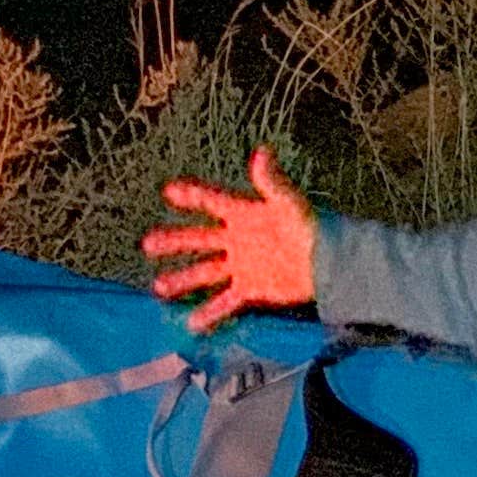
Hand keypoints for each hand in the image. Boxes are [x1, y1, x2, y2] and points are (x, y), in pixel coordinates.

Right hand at [141, 146, 319, 329]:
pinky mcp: (250, 289)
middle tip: (147, 244)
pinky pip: (225, 302)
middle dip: (173, 241)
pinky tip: (191, 324)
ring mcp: (241, 265)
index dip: (192, 196)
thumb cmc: (311, 227)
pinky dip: (210, 313)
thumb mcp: (289, 203)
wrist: (329, 263)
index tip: (169, 191)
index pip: (211, 201)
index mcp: (244, 214)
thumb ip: (272, 182)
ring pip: (205, 272)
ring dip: (182, 279)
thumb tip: (262, 152)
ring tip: (159, 287)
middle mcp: (237, 239)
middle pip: (198, 239)